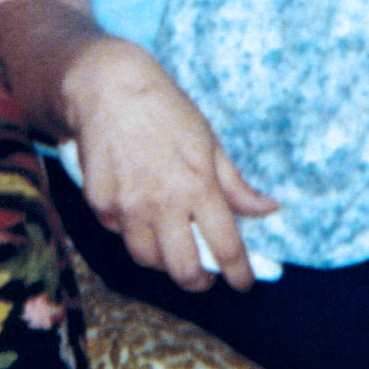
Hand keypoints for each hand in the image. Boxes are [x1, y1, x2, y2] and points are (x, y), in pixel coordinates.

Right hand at [63, 38, 276, 290]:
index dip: (239, 273)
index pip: (226, 246)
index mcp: (198, 184)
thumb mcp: (208, 141)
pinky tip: (139, 210)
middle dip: (199, 281)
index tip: (243, 282)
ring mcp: (128, 207)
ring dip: (164, 259)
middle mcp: (163, 202)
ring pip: (149, 260)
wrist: (108, 87)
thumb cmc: (165, 109)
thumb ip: (235, 184)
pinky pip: (121, 235)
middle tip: (205, 275)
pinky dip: (134, 231)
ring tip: (172, 242)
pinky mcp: (100, 205)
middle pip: (184, 271)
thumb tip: (269, 209)